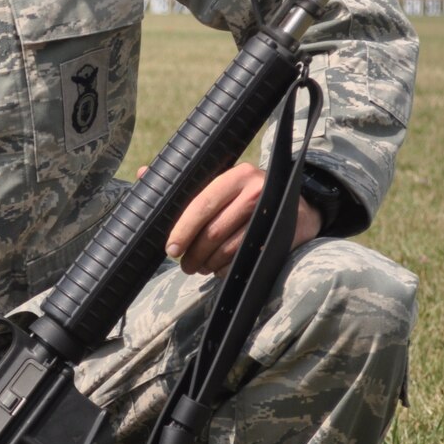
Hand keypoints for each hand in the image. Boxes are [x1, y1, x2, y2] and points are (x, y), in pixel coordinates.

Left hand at [157, 160, 322, 275]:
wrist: (300, 207)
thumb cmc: (248, 194)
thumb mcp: (222, 182)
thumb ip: (185, 181)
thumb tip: (143, 174)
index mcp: (237, 174)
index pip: (202, 204)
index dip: (183, 229)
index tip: (170, 248)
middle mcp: (256, 190)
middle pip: (214, 231)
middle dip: (194, 253)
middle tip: (184, 265)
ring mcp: (271, 214)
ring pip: (228, 249)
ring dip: (208, 264)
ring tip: (199, 267)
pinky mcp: (280, 235)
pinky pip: (244, 259)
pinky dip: (226, 269)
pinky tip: (219, 269)